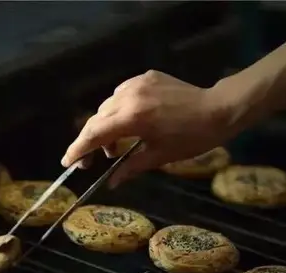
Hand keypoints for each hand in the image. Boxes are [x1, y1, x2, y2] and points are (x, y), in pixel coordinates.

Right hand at [61, 70, 238, 187]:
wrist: (218, 110)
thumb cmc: (191, 138)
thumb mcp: (160, 156)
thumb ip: (131, 167)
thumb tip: (112, 183)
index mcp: (133, 118)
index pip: (95, 134)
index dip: (78, 150)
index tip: (67, 162)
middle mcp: (130, 96)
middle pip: (97, 119)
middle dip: (90, 141)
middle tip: (90, 161)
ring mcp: (138, 84)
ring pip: (107, 106)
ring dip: (105, 126)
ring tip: (115, 146)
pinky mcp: (146, 77)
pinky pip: (122, 95)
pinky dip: (118, 111)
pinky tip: (129, 123)